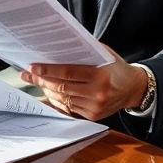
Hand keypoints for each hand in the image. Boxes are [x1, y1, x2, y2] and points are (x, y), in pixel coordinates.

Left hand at [19, 45, 147, 120]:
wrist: (134, 89)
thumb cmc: (117, 68)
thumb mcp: (105, 54)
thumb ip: (86, 51)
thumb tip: (60, 46)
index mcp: (101, 75)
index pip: (68, 72)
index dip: (48, 70)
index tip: (32, 67)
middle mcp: (97, 93)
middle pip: (62, 86)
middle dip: (42, 80)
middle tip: (27, 74)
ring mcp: (95, 107)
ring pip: (63, 98)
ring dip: (47, 90)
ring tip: (35, 81)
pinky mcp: (93, 116)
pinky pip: (69, 107)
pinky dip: (57, 99)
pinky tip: (49, 91)